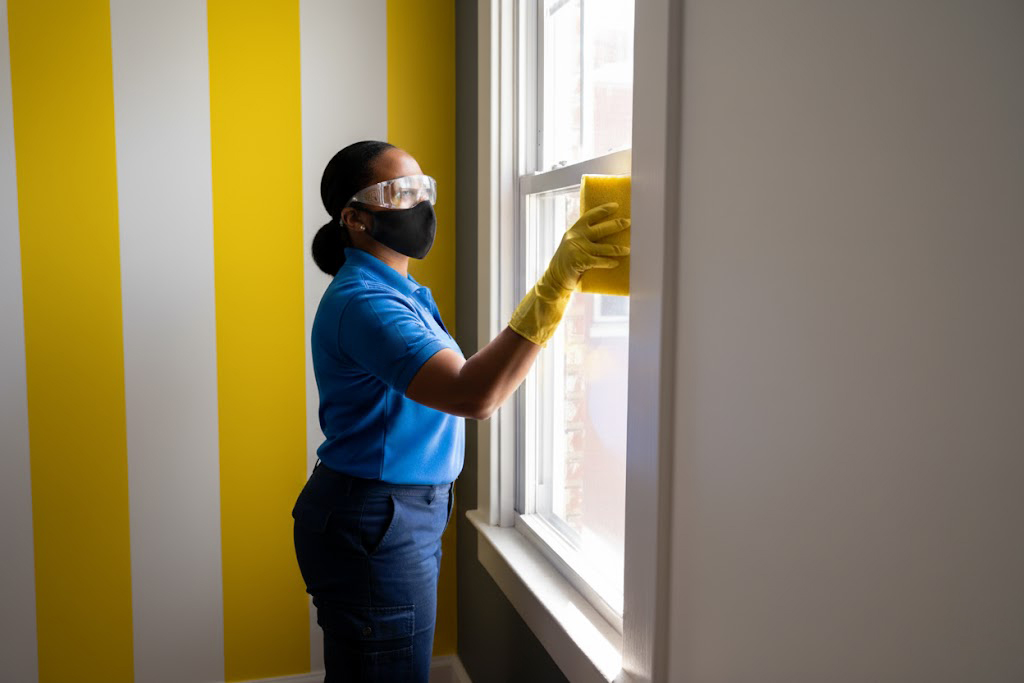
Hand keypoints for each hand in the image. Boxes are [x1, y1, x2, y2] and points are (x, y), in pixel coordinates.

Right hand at [508, 202, 630, 346]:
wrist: (555, 279)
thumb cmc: (568, 262)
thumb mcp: (572, 245)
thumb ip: (584, 238)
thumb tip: (607, 233)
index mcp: (574, 230)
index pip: (590, 215)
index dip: (603, 210)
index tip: (616, 206)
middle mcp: (575, 237)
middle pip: (600, 229)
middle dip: (616, 225)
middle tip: (628, 222)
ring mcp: (577, 249)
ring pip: (604, 247)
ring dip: (618, 249)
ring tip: (628, 250)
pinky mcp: (580, 261)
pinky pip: (599, 261)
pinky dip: (609, 262)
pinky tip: (616, 263)